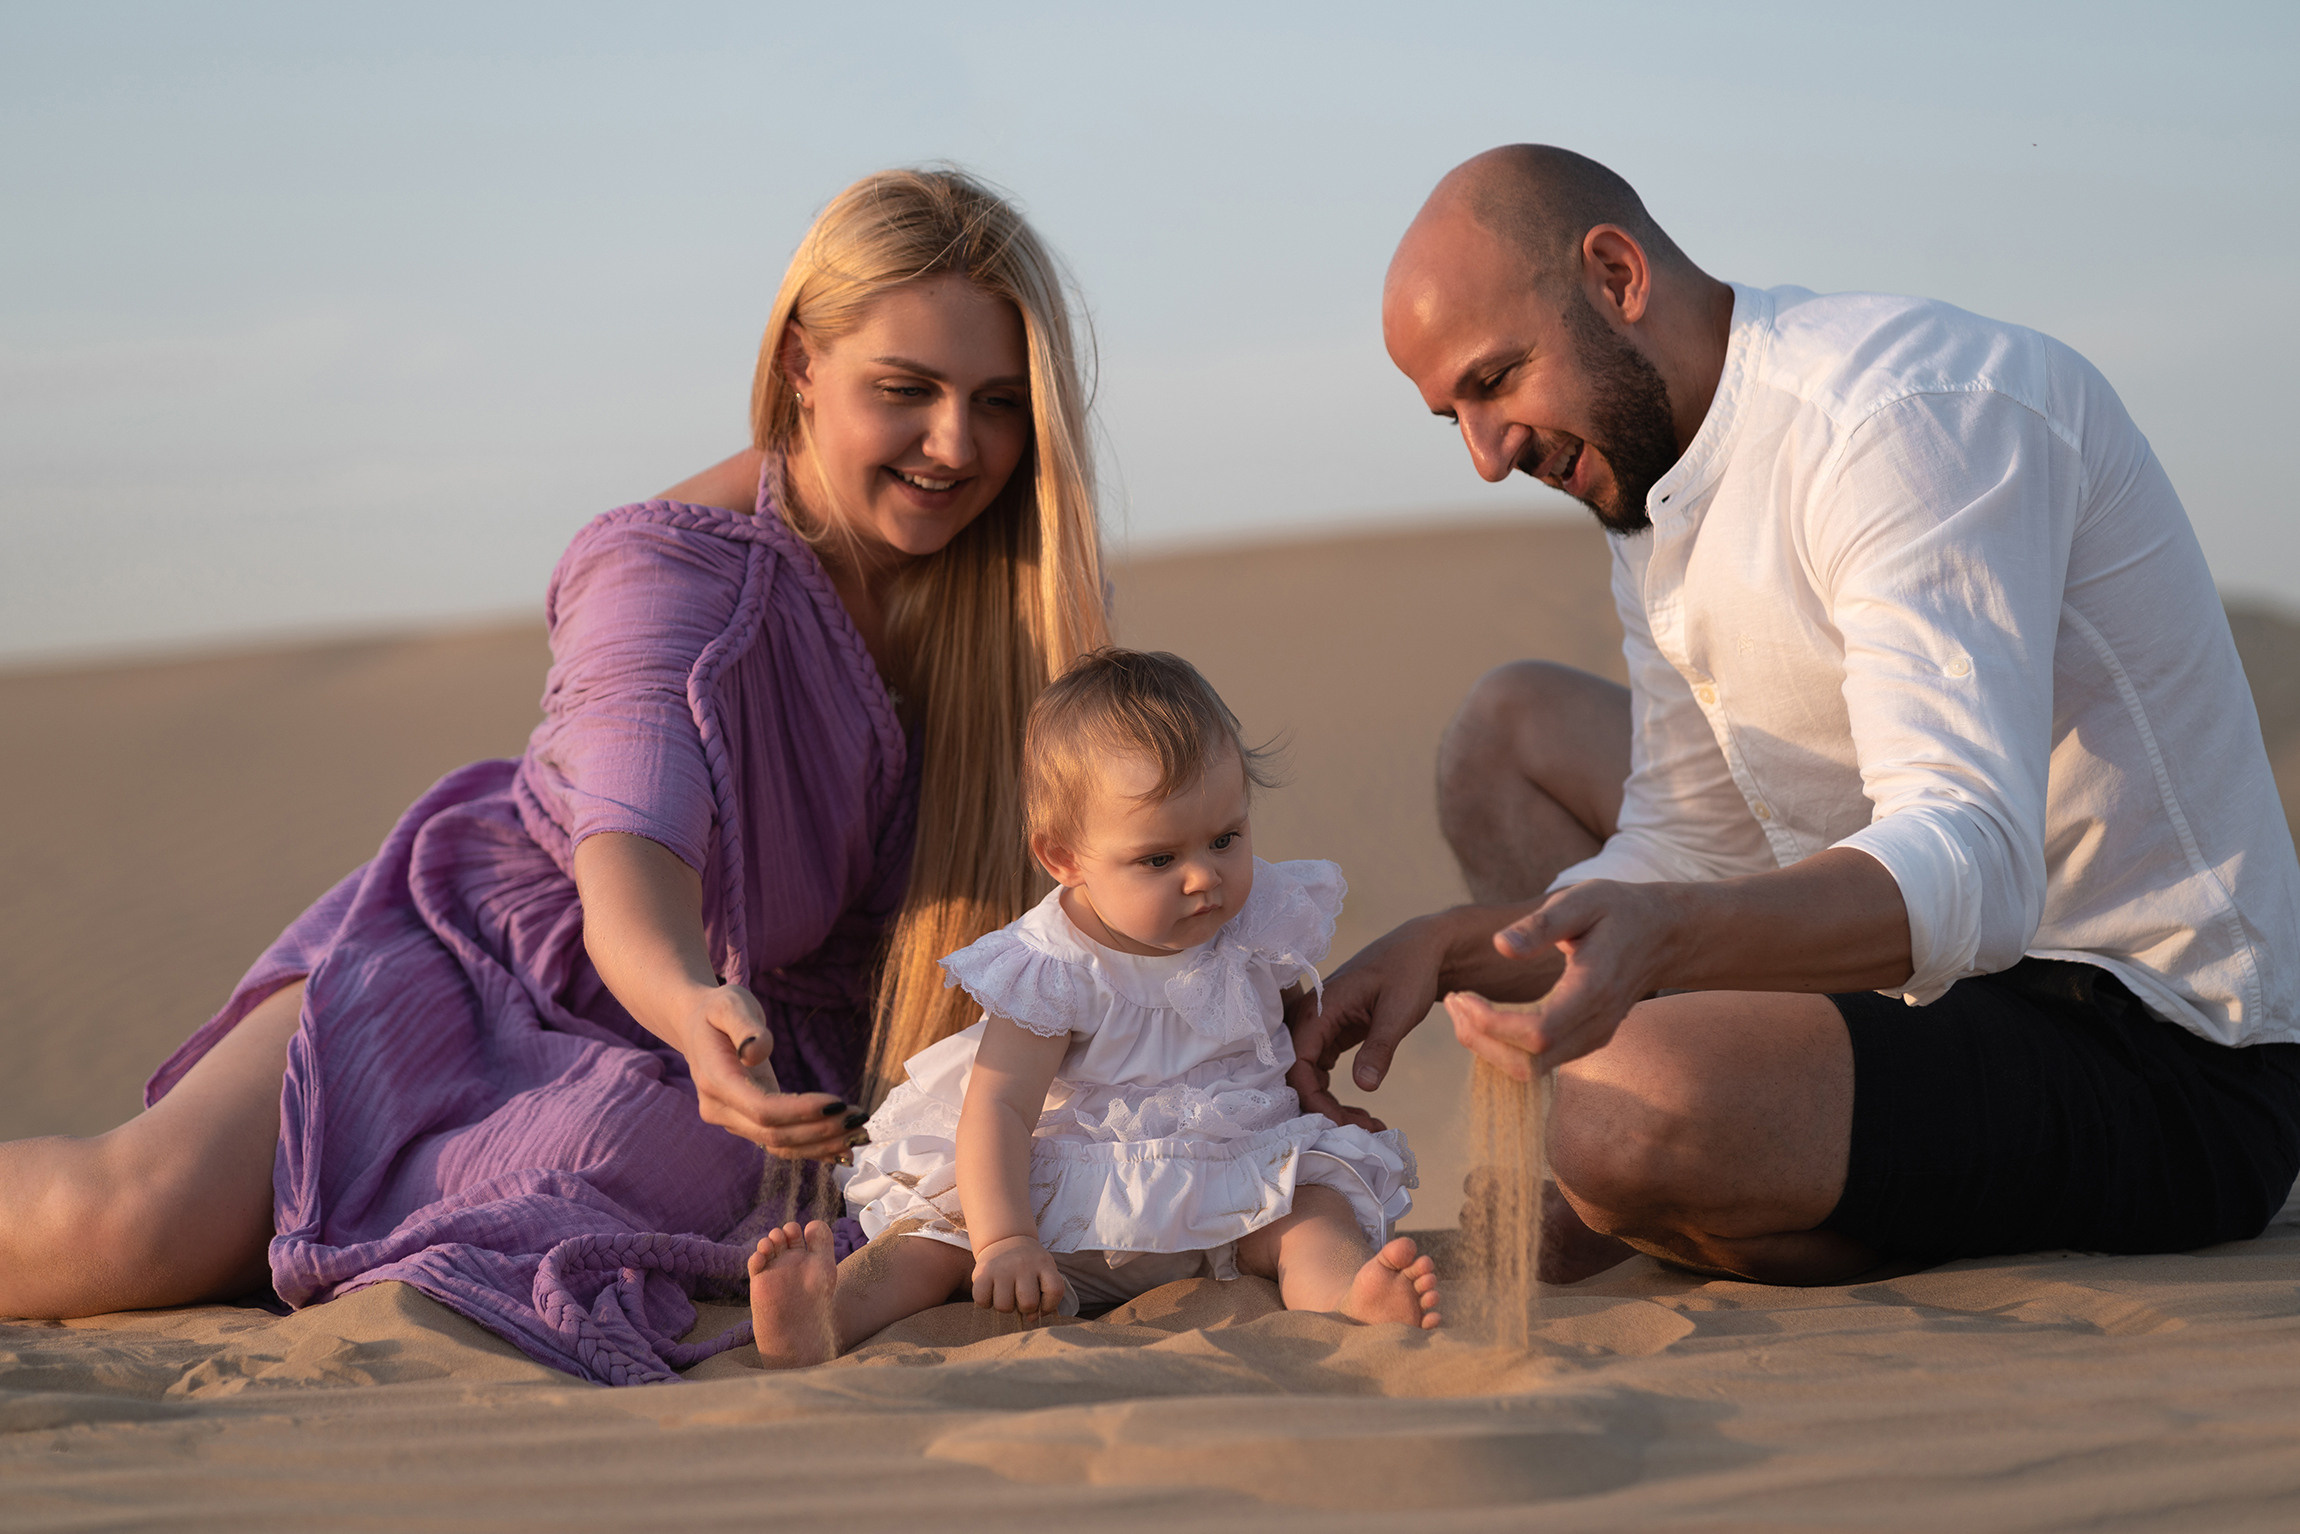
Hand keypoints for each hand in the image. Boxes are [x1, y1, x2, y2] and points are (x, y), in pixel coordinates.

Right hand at [674, 981, 859, 1159]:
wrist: (696, 1025)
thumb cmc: (717, 1010)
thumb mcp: (729, 1003)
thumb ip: (745, 1025)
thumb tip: (757, 1051)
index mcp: (715, 1081)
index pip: (762, 1108)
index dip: (801, 1111)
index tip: (837, 1102)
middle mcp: (719, 1109)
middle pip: (773, 1133)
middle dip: (819, 1130)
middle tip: (860, 1119)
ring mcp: (732, 1120)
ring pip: (778, 1145)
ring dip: (820, 1144)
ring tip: (859, 1133)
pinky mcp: (747, 1122)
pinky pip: (780, 1143)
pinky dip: (812, 1148)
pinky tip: (843, 1147)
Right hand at [970, 1234, 1064, 1321]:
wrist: (1005, 1239)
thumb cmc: (1028, 1265)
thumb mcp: (1044, 1271)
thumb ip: (1045, 1296)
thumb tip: (1030, 1318)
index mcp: (1044, 1264)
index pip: (1055, 1291)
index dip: (1049, 1305)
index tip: (1042, 1304)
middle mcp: (1023, 1264)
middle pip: (1028, 1303)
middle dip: (1024, 1307)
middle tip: (1020, 1296)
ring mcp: (1002, 1268)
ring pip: (1004, 1306)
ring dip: (1005, 1306)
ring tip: (1006, 1293)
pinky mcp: (982, 1272)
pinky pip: (982, 1300)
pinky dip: (985, 1302)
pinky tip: (991, 1291)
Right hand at [1282, 912, 1462, 1126]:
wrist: (1419, 950)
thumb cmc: (1409, 971)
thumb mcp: (1399, 1010)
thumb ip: (1380, 1047)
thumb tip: (1364, 1086)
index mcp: (1318, 1009)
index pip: (1297, 1065)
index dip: (1315, 1101)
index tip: (1346, 1125)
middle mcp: (1309, 1019)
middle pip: (1299, 1077)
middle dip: (1325, 1111)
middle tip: (1366, 1131)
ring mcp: (1318, 1028)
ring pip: (1309, 1079)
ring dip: (1331, 1107)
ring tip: (1369, 1126)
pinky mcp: (1330, 1036)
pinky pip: (1321, 1074)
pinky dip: (1337, 1097)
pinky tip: (1362, 1111)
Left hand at [1447, 879, 1675, 1077]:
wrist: (1662, 934)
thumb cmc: (1618, 910)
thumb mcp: (1582, 899)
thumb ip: (1542, 924)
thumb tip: (1501, 946)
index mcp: (1593, 990)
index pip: (1536, 1033)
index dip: (1491, 1024)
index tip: (1462, 995)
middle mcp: (1595, 1025)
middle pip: (1528, 1062)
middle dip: (1480, 1039)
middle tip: (1453, 1000)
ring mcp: (1592, 1039)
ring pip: (1530, 1070)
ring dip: (1487, 1046)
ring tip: (1461, 1006)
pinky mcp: (1585, 1042)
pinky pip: (1538, 1062)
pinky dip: (1504, 1046)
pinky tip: (1485, 1014)